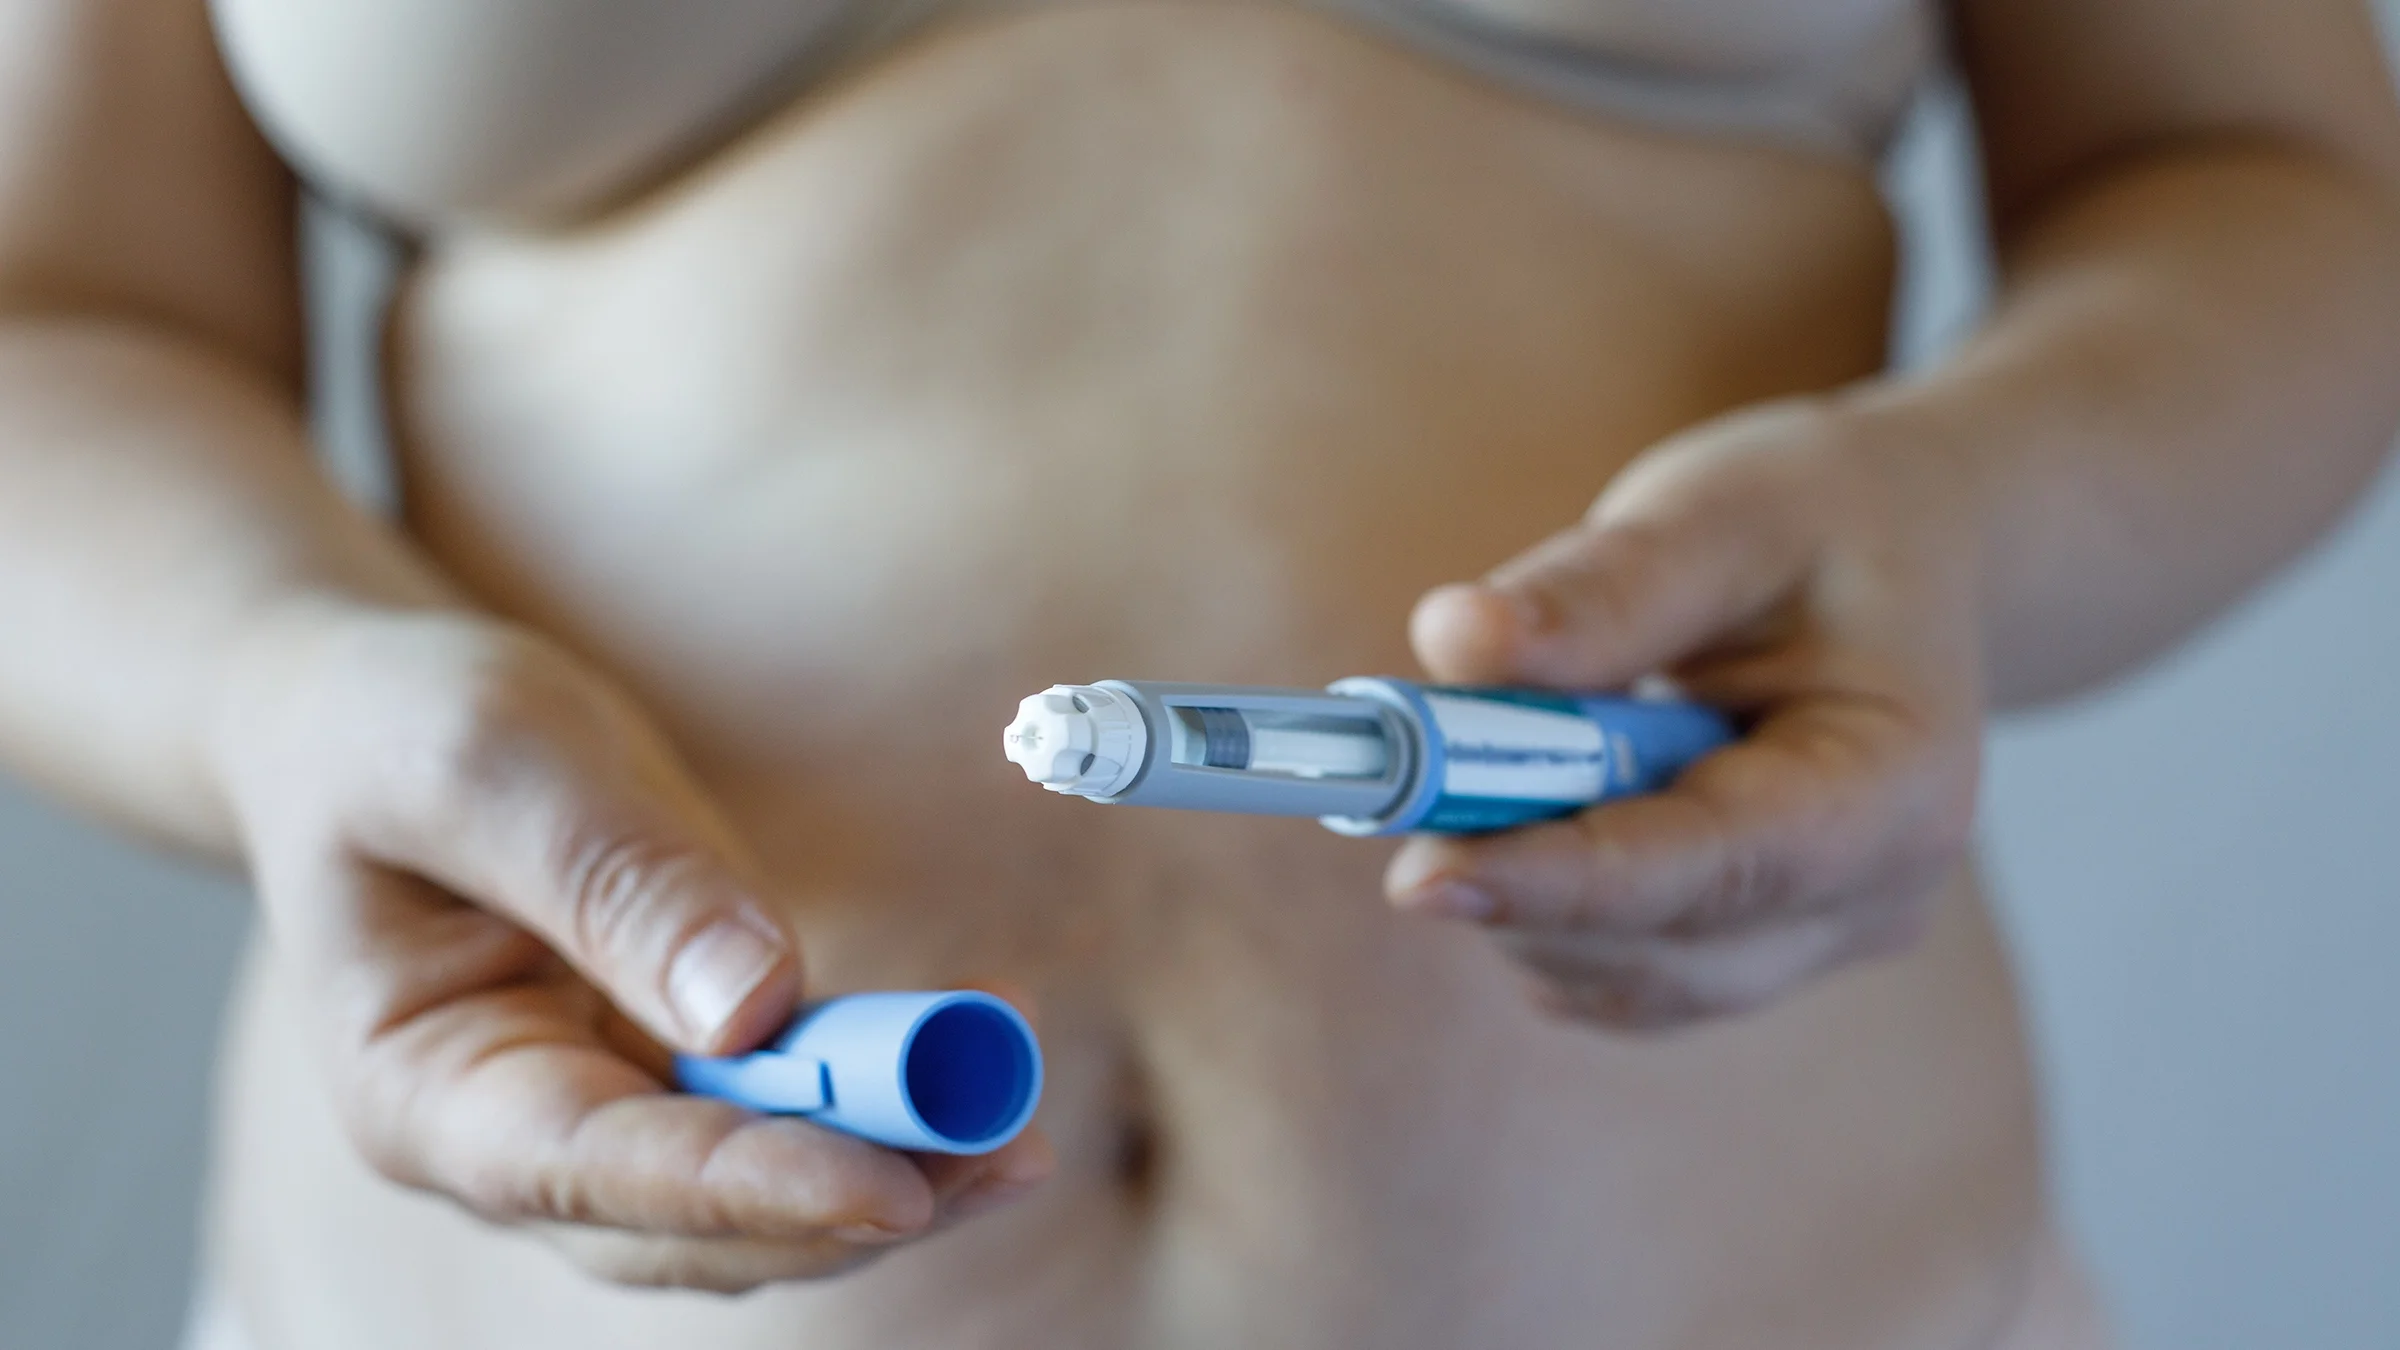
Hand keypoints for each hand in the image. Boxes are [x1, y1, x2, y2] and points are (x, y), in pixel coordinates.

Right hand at [206, 604, 1051, 1291]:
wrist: (366, 720)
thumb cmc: (393, 732)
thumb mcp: (485, 761)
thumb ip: (612, 879)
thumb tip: (761, 1000)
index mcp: (426, 1096)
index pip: (603, 1177)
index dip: (752, 1188)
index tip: (890, 1187)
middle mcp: (517, 1140)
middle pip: (699, 1222)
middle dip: (852, 1195)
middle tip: (1001, 1147)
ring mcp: (600, 1111)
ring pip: (759, 1189)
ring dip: (895, 1161)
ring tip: (1019, 1118)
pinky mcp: (674, 1063)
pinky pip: (790, 1106)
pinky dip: (886, 1092)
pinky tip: (986, 1042)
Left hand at [1386, 399, 1985, 1029]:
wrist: (1907, 558)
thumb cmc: (1822, 521)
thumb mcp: (1727, 511)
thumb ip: (1603, 584)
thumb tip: (1454, 642)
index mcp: (1898, 782)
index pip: (1717, 867)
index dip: (1562, 878)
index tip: (1419, 874)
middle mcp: (1874, 894)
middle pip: (1659, 948)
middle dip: (1515, 879)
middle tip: (1405, 780)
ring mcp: (1816, 940)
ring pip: (1620, 980)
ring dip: (1518, 893)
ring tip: (1487, 760)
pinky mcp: (1749, 953)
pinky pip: (1613, 973)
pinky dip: (1540, 906)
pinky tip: (1531, 803)